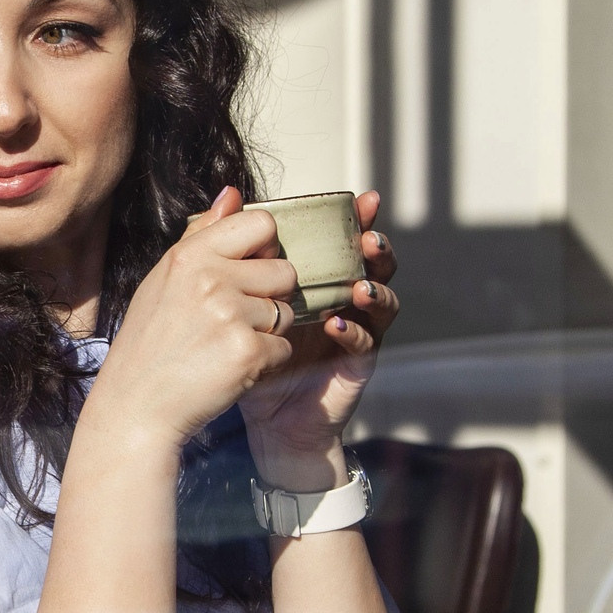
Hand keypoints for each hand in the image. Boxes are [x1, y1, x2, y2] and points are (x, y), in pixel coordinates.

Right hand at [87, 189, 301, 452]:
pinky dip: (265, 363)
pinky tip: (230, 370)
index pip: (262, 223)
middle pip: (284, 270)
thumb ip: (202, 235)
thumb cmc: (149, 344)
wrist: (135, 406)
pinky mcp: (248, 352)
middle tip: (231, 321)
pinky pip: (284, 348)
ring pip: (286, 312)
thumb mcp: (164, 280)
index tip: (247, 272)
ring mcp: (231, 315)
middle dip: (269, 296)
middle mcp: (211, 278)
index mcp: (190, 255)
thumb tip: (234, 193)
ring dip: (266, 332)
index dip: (264, 249)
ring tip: (224, 346)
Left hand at [207, 189, 400, 489]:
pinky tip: (337, 324)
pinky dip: (354, 331)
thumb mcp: (231, 295)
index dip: (359, 221)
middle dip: (376, 247)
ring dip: (374, 289)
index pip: (347, 243)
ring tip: (359, 285)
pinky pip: (365, 343)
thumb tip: (230, 193)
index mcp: (321, 281)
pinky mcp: (357, 365)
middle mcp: (346, 302)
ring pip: (383, 302)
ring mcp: (357, 332)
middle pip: (374, 266)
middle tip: (369, 236)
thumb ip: (229, 245)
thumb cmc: (247, 355)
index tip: (362, 200)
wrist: (259, 418)